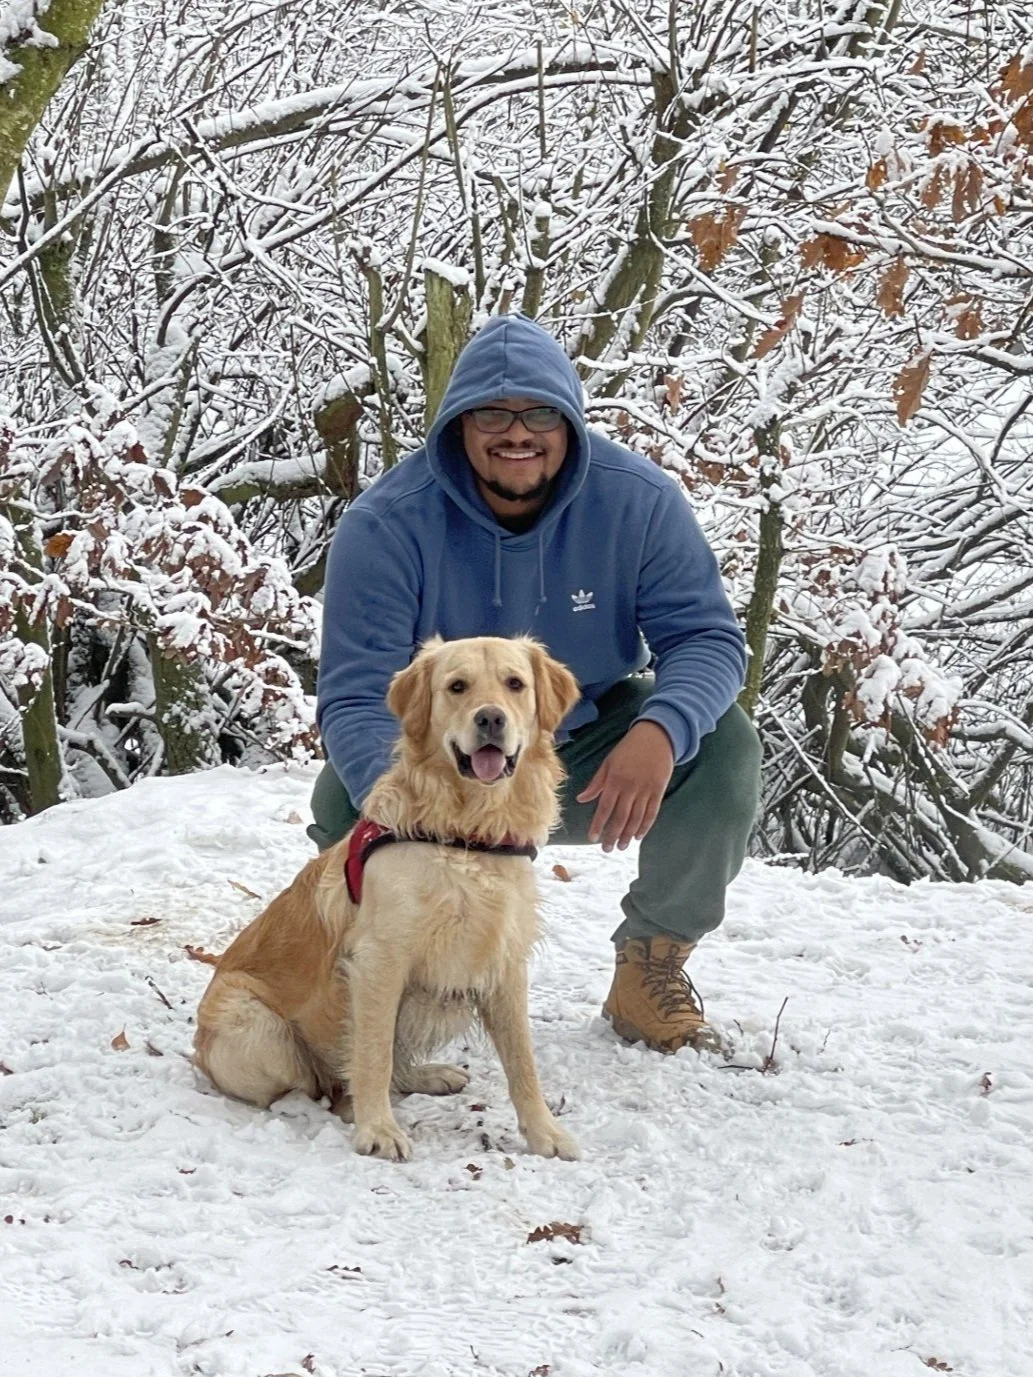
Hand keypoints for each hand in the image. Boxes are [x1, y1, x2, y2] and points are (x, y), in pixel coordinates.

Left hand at [576, 720, 673, 851]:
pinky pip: (651, 813)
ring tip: (621, 847)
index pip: (604, 807)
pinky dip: (645, 826)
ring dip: (628, 834)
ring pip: (636, 818)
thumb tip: (581, 799)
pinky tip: (638, 836)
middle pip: (620, 817)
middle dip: (612, 835)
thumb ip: (596, 783)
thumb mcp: (609, 762)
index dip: (598, 824)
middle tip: (607, 848)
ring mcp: (646, 790)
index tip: (592, 838)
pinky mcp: (658, 791)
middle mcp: (630, 787)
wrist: (656, 736)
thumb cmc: (629, 749)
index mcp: (615, 780)